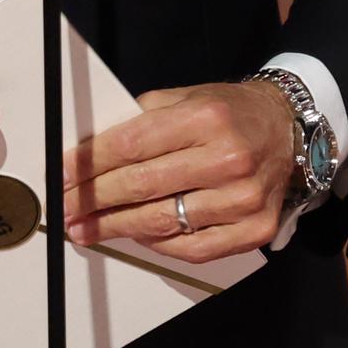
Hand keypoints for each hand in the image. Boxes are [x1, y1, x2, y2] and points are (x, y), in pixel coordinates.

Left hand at [61, 80, 299, 262]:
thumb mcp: (184, 98)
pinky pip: (192, 249)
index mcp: (205, 118)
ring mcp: (243, 199)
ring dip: (116, 228)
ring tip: (86, 229)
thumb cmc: (226, 113)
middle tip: (64, 208)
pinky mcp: (254, 229)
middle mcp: (227, 159)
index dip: (90, 163)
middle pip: (143, 186)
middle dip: (94, 199)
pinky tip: (132, 237)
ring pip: (163, 222)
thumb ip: (140, 121)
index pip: (132, 144)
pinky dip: (156, 246)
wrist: (285, 130)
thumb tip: (89, 152)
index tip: (61, 174)